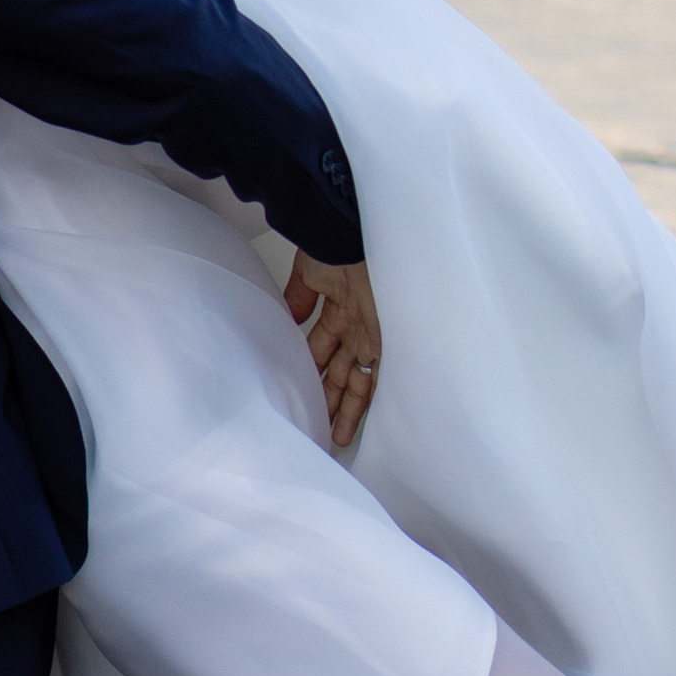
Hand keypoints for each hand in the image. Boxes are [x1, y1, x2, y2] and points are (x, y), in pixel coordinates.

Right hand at [286, 249, 382, 448]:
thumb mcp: (310, 274)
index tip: (305, 395)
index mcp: (339, 311)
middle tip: (322, 426)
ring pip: (357, 382)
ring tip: (337, 436)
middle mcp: (357, 328)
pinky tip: (358, 421)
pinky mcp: (385, 342)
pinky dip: (365, 400)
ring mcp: (372, 336)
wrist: (354, 238)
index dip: (314, 376)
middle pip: (342, 373)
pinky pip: (377, 377)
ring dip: (347, 409)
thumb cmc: (336, 248)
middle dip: (330, 400)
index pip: (323, 353)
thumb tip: (290, 319)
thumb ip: (300, 298)